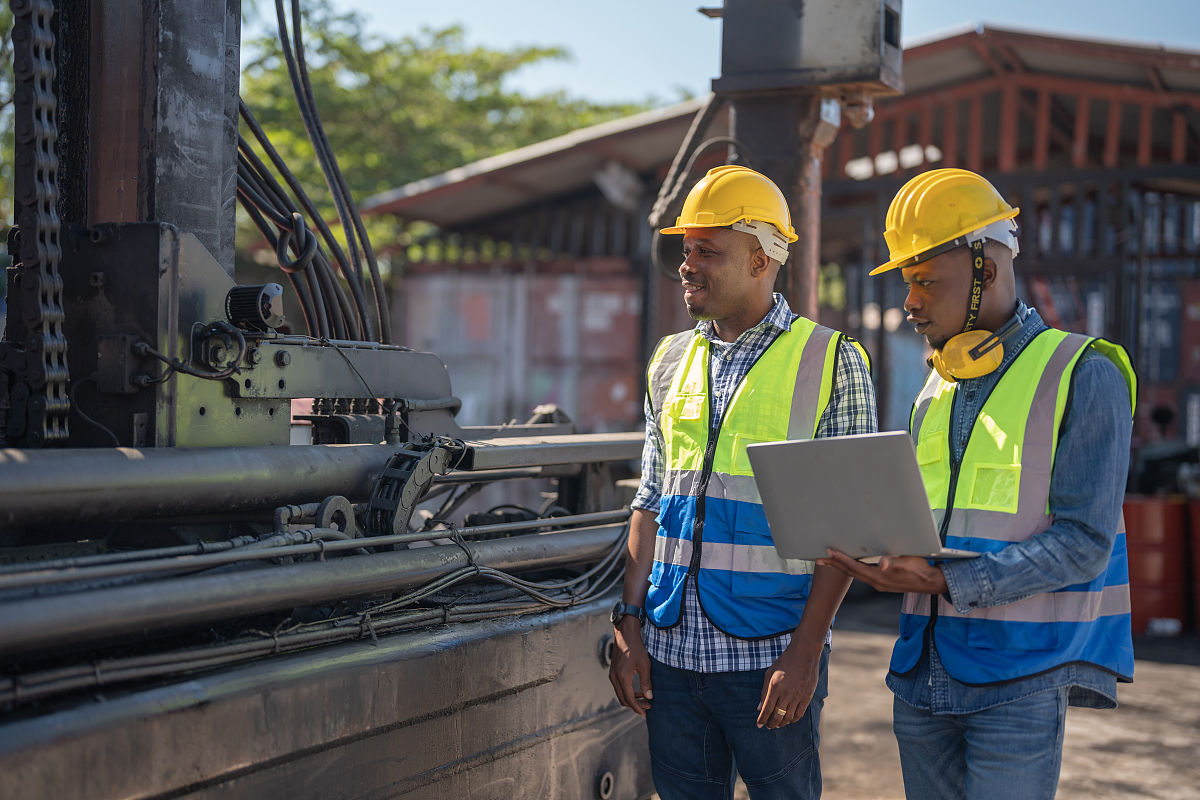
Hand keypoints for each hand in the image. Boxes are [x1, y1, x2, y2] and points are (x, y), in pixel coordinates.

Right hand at [608, 617, 652, 715]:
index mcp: (622, 677)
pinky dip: (627, 692)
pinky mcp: (613, 672)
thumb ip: (646, 682)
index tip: (645, 713)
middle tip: (648, 705)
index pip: (629, 699)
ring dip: (631, 699)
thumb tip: (649, 697)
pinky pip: (619, 687)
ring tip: (644, 699)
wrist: (625, 634)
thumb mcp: (645, 664)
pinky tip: (637, 690)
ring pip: (621, 694)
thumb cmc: (636, 647)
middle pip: (623, 699)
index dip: (637, 708)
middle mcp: (615, 678)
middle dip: (635, 705)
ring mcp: (612, 675)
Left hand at [756, 643, 818, 729]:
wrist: (804, 654)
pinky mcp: (807, 697)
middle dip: (771, 724)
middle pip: (777, 716)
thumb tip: (759, 708)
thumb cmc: (784, 662)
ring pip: (788, 717)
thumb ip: (764, 691)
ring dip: (781, 723)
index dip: (762, 719)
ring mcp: (798, 696)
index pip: (766, 709)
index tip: (759, 725)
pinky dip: (792, 719)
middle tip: (768, 726)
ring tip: (777, 724)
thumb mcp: (770, 673)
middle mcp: (786, 693)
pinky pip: (799, 714)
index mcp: (775, 686)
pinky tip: (788, 719)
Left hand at [816, 549, 948, 594]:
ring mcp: (879, 583)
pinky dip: (852, 569)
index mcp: (879, 577)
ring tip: (828, 560)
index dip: (841, 559)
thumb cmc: (920, 570)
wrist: (931, 583)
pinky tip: (849, 564)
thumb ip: (895, 563)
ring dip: (841, 567)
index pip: (855, 567)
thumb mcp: (908, 564)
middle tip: (818, 558)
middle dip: (834, 565)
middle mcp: (876, 582)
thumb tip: (883, 563)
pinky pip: (862, 575)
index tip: (828, 552)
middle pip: (850, 572)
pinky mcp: (882, 582)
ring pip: (855, 574)